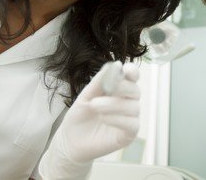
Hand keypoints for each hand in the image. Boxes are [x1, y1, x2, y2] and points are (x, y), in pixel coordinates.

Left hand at [39, 61, 139, 178]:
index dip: (133, 71)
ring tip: (94, 106)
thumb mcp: (86, 95)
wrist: (70, 141)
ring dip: (114, 104)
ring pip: (133, 107)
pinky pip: (132, 124)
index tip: (126, 69)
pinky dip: (119, 119)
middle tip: (106, 88)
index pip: (133, 77)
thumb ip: (100, 81)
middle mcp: (127, 103)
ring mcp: (129, 119)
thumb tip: (116, 64)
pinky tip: (103, 118)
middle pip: (135, 90)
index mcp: (119, 90)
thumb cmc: (80, 116)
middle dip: (122, 87)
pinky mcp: (128, 135)